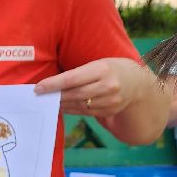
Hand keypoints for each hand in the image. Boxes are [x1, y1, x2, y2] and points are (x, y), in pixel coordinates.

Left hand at [35, 57, 152, 118]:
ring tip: (50, 101)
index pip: (72, 78)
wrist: (137, 83)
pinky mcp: (110, 110)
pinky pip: (86, 112)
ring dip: (62, 104)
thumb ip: (78, 72)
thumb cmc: (111, 69)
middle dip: (55, 96)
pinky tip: (63, 106)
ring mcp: (110, 100)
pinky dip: (72, 110)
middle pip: (75, 94)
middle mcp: (108, 85)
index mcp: (102, 69)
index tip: (38, 88)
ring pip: (79, 105)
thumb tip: (53, 83)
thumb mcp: (98, 64)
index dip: (53, 84)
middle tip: (41, 96)